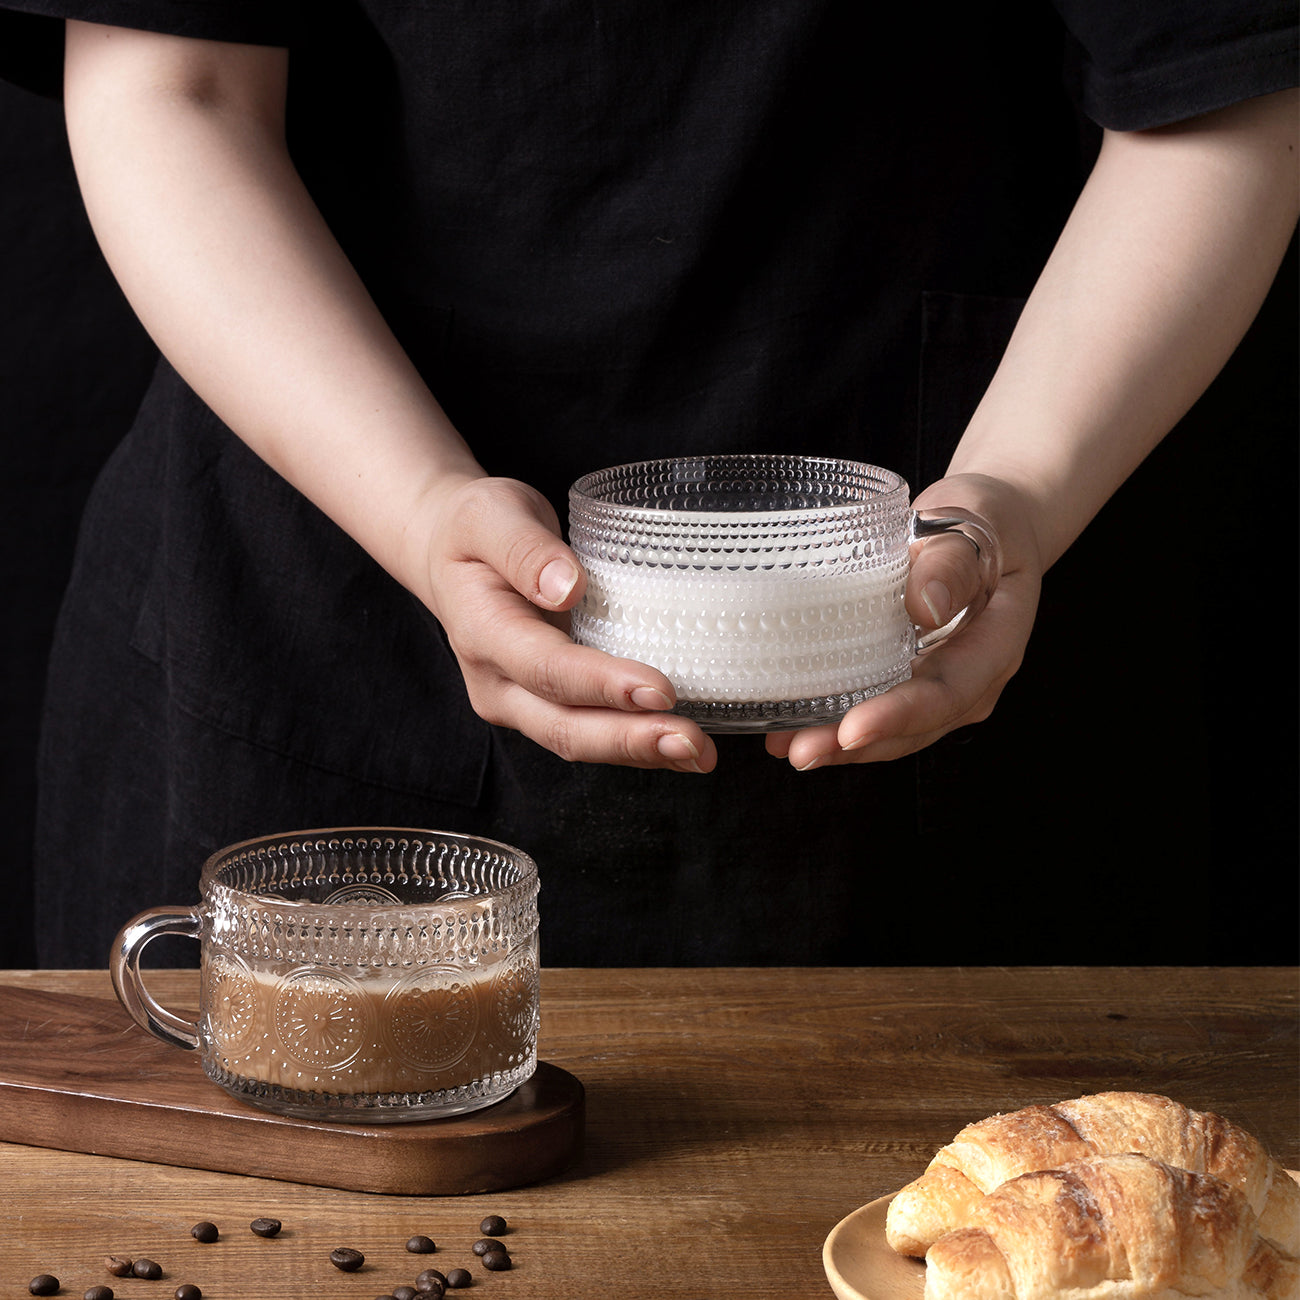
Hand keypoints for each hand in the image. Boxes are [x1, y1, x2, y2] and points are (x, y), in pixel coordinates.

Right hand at [411, 474, 717, 772]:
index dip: (603, 684)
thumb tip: (565, 587)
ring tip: (699, 754)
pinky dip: (636, 740)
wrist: (449, 552)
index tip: (660, 690)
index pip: (546, 668)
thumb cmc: (474, 528)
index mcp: (482, 633)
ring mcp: (519, 701)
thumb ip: (524, 548)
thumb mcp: (490, 515)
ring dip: (640, 751)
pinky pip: (591, 730)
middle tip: (694, 744)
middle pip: (564, 727)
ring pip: (579, 741)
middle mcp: (497, 682)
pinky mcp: (546, 704)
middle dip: (631, 740)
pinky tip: (681, 743)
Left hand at [764, 474, 1043, 768]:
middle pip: (916, 726)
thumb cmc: (979, 519)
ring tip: (785, 747)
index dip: (901, 715)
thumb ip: (952, 563)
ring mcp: (942, 684)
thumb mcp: (972, 522)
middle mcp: (973, 678)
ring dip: (840, 745)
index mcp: (996, 642)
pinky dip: (837, 724)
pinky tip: (790, 728)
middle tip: (801, 751)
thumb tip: (926, 607)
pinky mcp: (911, 678)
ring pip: (894, 731)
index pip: (949, 691)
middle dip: (857, 746)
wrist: (984, 524)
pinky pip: (878, 710)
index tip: (853, 728)